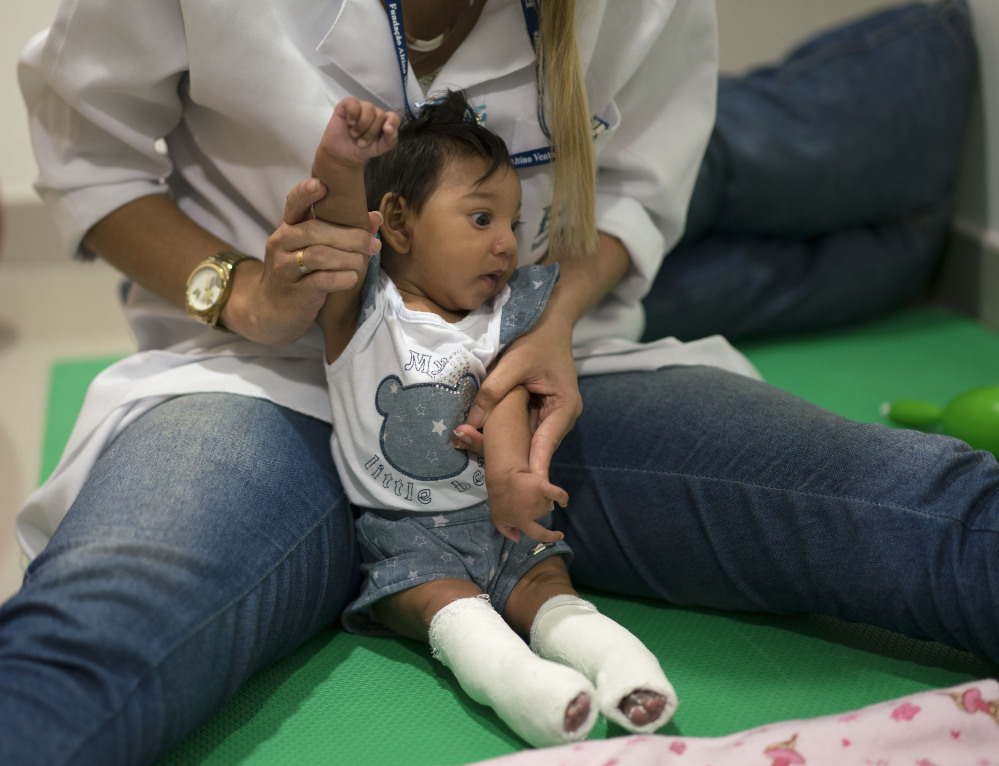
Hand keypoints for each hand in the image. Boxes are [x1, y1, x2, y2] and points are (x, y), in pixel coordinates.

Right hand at [220, 177, 381, 344]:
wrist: (271, 310)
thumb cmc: (300, 273)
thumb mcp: (315, 248)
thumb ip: (343, 231)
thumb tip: (375, 217)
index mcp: (288, 226)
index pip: (294, 203)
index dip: (306, 193)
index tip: (321, 185)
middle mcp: (281, 243)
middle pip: (314, 231)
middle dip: (349, 236)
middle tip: (372, 244)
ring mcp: (284, 268)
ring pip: (318, 255)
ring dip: (348, 258)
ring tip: (363, 262)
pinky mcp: (294, 292)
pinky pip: (321, 281)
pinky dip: (342, 278)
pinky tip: (352, 278)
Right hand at [317, 98, 399, 169]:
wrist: (343, 155)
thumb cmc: (362, 149)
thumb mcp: (380, 148)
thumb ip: (390, 140)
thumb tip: (391, 129)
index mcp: (383, 122)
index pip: (393, 117)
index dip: (392, 122)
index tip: (386, 131)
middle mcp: (373, 112)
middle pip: (380, 115)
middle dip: (371, 132)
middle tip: (361, 142)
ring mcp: (361, 107)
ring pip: (369, 108)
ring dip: (362, 126)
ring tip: (354, 135)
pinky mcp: (347, 105)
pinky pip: (353, 103)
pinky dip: (353, 114)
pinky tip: (349, 123)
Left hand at [464, 313, 581, 475]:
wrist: (548, 321)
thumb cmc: (537, 339)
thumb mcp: (515, 361)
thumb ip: (494, 391)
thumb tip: (472, 422)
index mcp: (564, 407)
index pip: (546, 443)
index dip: (534, 467)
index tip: (528, 489)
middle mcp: (559, 418)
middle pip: (532, 447)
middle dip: (505, 456)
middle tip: (474, 458)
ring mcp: (547, 417)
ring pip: (522, 439)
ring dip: (497, 443)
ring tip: (464, 440)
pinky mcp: (534, 413)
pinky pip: (517, 428)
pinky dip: (498, 431)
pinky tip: (472, 432)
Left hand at [488, 469, 568, 543]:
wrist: (501, 478)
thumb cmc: (498, 498)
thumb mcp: (497, 519)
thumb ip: (507, 531)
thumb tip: (517, 539)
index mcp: (523, 523)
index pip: (540, 535)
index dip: (551, 537)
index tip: (559, 536)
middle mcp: (533, 514)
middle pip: (542, 512)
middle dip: (536, 506)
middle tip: (525, 497)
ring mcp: (538, 500)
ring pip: (547, 503)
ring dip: (543, 498)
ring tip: (530, 490)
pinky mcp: (542, 486)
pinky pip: (558, 494)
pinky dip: (562, 498)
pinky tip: (563, 501)